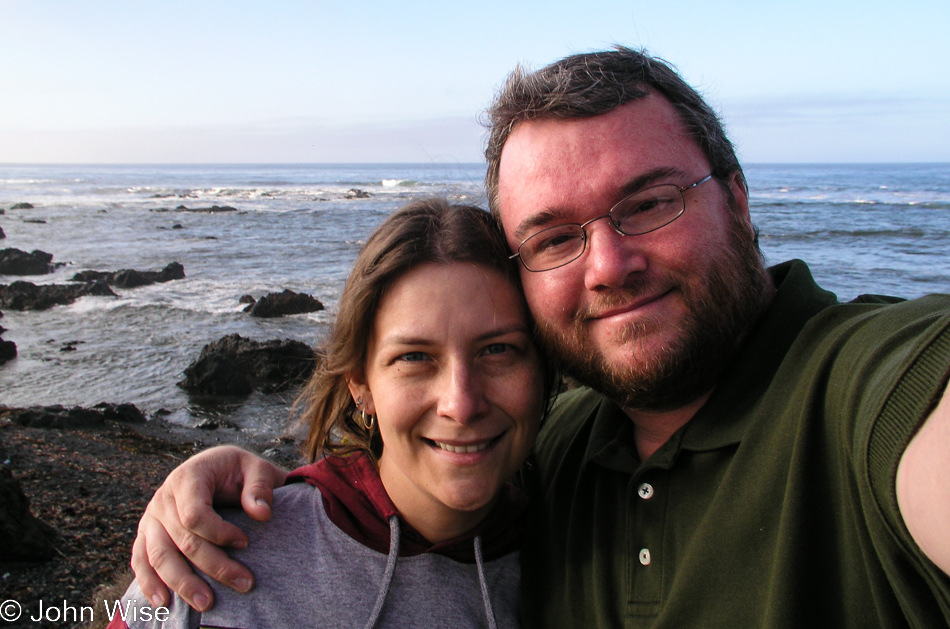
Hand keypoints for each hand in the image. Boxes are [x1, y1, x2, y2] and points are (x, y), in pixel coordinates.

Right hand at [130, 445, 288, 610]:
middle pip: (182, 541)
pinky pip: (141, 560)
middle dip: (214, 566)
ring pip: (160, 556)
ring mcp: (151, 518)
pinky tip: (164, 602)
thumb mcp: (256, 469)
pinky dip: (149, 583)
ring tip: (206, 604)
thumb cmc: (239, 471)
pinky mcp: (147, 534)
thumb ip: (259, 487)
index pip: (194, 514)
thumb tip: (262, 514)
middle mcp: (164, 498)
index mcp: (187, 477)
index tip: (245, 543)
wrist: (218, 469)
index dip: (220, 533)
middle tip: (244, 584)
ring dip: (183, 583)